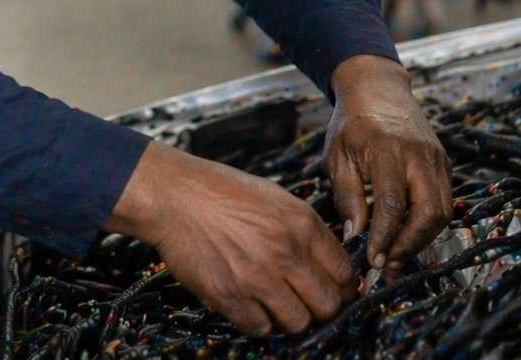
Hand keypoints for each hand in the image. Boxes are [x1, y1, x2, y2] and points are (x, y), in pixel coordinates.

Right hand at [105, 141, 356, 335]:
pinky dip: (261, 322)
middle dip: (325, 308)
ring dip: (293, 318)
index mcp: (301, 223)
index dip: (345, 287)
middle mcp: (285, 252)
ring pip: (298, 323)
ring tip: (280, 305)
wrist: (175, 197)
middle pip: (329, 304)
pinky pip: (261, 328)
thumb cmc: (223, 192)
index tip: (337, 291)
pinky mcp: (229, 296)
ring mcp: (257, 278)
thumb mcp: (276, 198)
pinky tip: (254, 305)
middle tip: (312, 304)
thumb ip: (306, 231)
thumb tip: (330, 264)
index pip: (344, 272)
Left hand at [325, 54, 451, 272]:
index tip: (373, 260)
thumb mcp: (337, 157)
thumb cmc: (351, 122)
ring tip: (396, 254)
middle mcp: (419, 155)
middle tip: (388, 264)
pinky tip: (406, 234)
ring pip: (443, 211)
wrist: (377, 88)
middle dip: (410, 245)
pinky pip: (443, 201)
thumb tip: (356, 237)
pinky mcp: (444, 163)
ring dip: (421, 239)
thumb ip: (347, 197)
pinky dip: (427, 223)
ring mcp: (436, 158)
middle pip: (429, 212)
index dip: (385, 238)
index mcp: (388, 150)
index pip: (392, 204)